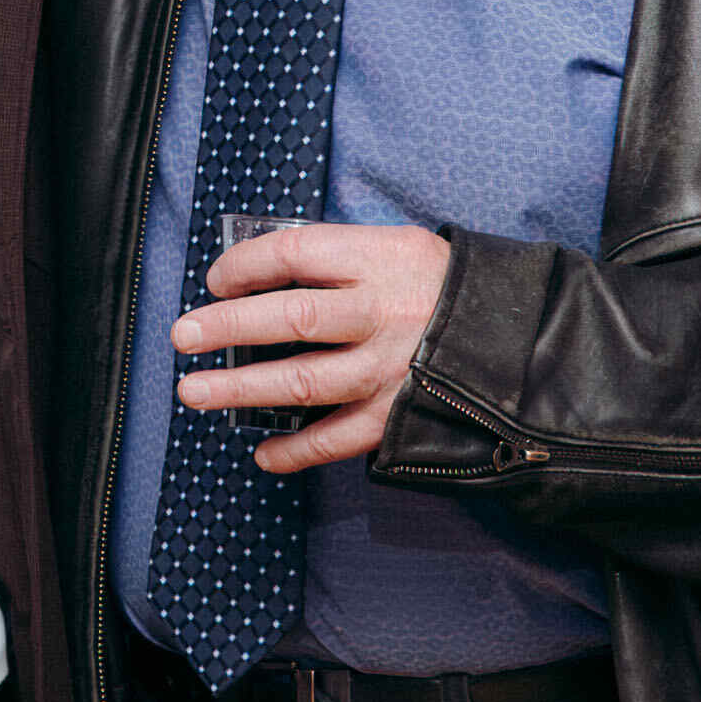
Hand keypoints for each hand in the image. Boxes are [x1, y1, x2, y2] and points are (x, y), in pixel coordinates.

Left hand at [173, 221, 456, 480]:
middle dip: (228, 327)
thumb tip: (259, 275)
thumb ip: (338, 258)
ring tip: (194, 392)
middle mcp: (383, 313)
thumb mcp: (399, 247)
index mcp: (381, 259)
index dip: (246, 264)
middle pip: (292, 316)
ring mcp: (390, 369)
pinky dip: (295, 451)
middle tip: (183, 336)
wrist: (517, 337)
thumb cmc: (441, 287)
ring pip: (303, 380)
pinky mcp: (398, 415)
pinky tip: (263, 453)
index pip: (297, 252)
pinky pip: (336, 439)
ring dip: (242, 390)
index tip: (217, 280)